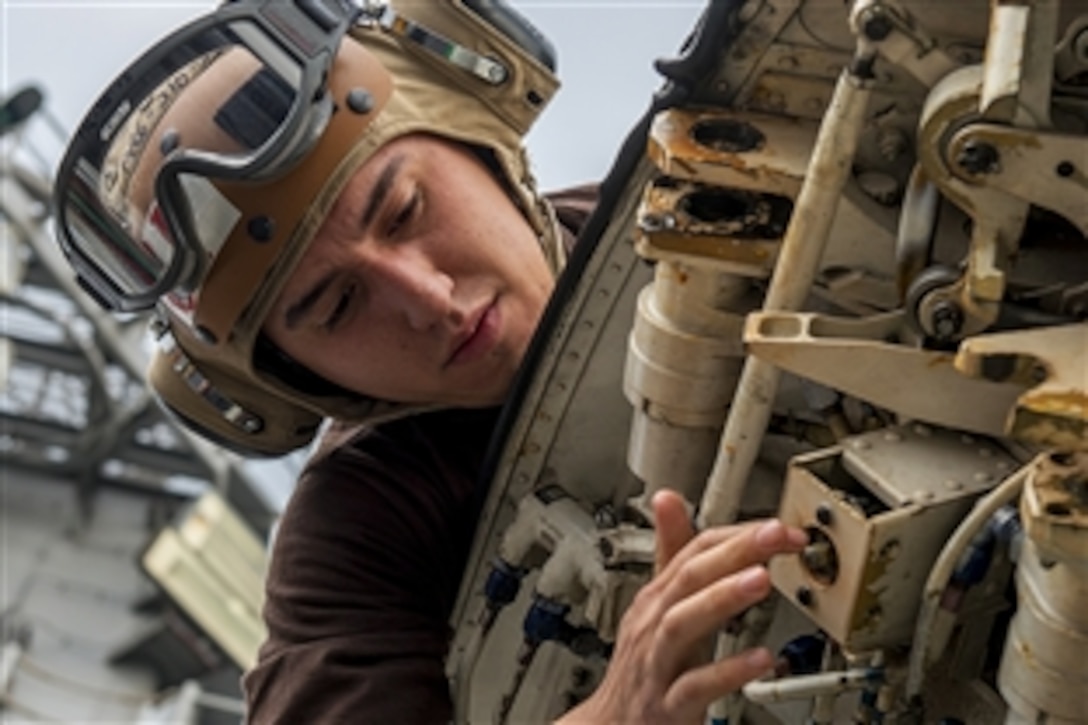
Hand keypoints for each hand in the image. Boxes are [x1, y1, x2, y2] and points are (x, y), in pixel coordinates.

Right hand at [557, 489, 806, 723]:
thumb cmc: (644, 665)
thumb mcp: (658, 605)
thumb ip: (671, 554)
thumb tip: (668, 499)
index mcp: (657, 598)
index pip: (694, 552)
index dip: (737, 535)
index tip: (779, 526)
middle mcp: (654, 624)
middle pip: (687, 578)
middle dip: (733, 552)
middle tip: (776, 534)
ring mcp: (657, 663)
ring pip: (682, 624)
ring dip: (722, 598)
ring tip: (762, 580)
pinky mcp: (666, 704)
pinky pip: (695, 686)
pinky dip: (726, 670)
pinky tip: (761, 658)